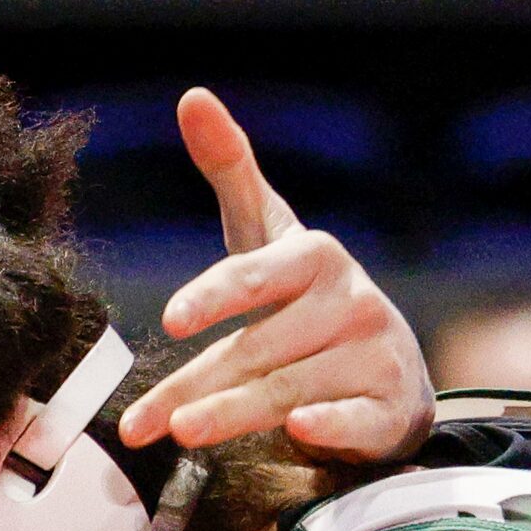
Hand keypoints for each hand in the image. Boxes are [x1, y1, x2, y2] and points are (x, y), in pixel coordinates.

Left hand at [120, 88, 433, 463]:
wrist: (389, 368)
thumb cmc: (308, 300)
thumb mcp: (270, 235)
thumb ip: (232, 171)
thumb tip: (192, 94)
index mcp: (316, 256)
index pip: (256, 272)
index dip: (214, 294)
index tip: (171, 319)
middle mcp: (351, 301)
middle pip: (257, 348)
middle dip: (195, 385)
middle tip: (140, 422)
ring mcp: (375, 354)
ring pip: (289, 389)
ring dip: (233, 415)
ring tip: (181, 435)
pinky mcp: (391, 407)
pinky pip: (352, 420)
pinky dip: (327, 427)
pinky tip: (298, 432)